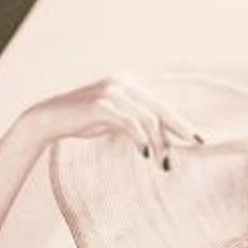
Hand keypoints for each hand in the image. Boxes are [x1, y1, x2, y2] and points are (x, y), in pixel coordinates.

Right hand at [15, 75, 201, 161]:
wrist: (48, 119)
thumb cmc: (82, 121)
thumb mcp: (114, 120)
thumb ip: (135, 122)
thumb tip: (162, 138)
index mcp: (129, 84)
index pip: (161, 105)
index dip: (181, 123)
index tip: (199, 140)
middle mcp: (123, 83)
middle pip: (160, 110)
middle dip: (178, 132)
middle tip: (194, 148)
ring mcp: (112, 91)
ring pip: (148, 118)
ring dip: (159, 143)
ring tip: (163, 164)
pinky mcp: (101, 104)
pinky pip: (129, 123)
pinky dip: (140, 139)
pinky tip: (144, 154)